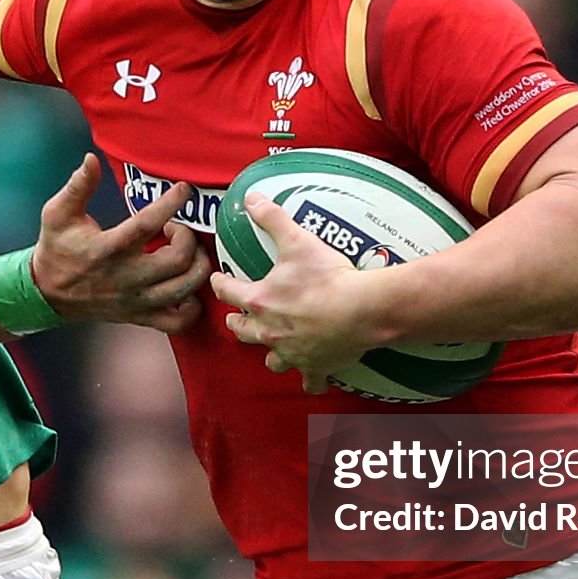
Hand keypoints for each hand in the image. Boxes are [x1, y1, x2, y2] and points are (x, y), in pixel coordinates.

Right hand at [31, 155, 212, 333]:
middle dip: (187, 238)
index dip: (171, 204)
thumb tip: (91, 160)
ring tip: (187, 252)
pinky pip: (179, 321)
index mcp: (107, 249)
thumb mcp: (57, 213)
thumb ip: (77, 186)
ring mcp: (135, 301)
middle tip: (177, 228)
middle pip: (177, 260)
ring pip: (184, 288)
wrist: (46, 293)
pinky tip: (188, 287)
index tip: (183, 189)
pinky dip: (193, 306)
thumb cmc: (57, 249)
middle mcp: (125, 277)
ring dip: (196, 266)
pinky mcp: (139, 316)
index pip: (147, 225)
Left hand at [208, 193, 379, 391]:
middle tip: (235, 317)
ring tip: (270, 345)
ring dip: (268, 352)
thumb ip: (272, 218)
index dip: (220, 283)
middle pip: (242, 329)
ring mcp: (292, 353)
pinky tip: (312, 380)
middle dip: (237, 322)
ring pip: (271, 360)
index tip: (216, 279)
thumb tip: (251, 197)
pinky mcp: (315, 366)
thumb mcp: (297, 240)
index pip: (228, 291)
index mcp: (260, 301)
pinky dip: (311, 380)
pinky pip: (310, 381)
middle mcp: (269, 331)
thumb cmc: (327, 276)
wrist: (361, 310)